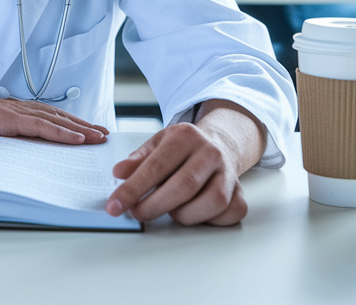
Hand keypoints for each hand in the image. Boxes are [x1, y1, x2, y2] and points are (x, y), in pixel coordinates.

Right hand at [0, 95, 107, 144]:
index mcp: (10, 110)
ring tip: (99, 137)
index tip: (84, 129)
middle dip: (82, 125)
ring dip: (80, 129)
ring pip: (56, 121)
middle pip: (58, 116)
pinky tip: (79, 139)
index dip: (68, 122)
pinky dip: (63, 133)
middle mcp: (17, 108)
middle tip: (102, 132)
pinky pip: (43, 128)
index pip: (47, 115)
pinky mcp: (11, 120)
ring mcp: (15, 112)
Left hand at [106, 101, 263, 225]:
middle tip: (136, 213)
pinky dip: (209, 220)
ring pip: (210, 203)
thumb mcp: (157, 144)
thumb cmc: (182, 149)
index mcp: (186, 136)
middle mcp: (211, 152)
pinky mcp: (240, 193)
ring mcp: (229, 173)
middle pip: (184, 186)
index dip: (133, 189)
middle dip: (154, 206)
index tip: (114, 206)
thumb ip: (137, 159)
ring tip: (170, 208)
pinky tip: (195, 212)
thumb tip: (118, 173)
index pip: (156, 166)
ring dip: (183, 214)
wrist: (219, 144)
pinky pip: (228, 214)